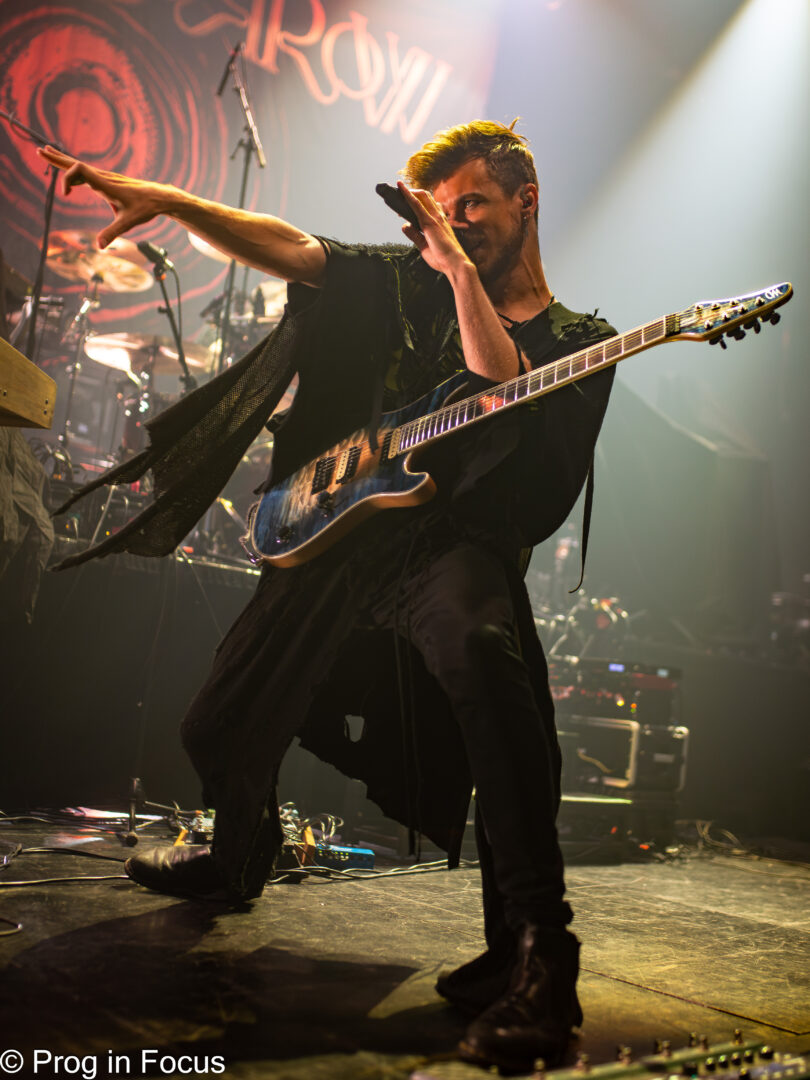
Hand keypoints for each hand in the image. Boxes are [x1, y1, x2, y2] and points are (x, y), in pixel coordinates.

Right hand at [37, 145, 166, 248]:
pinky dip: (74, 171)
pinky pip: (87, 173)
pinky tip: (70, 175)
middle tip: (39, 151)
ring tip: (47, 153)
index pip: (80, 169)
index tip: (66, 195)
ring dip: (63, 161)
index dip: (68, 178)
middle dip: (56, 159)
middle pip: (75, 163)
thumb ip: (112, 233)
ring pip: (80, 167)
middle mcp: (104, 177)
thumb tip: (99, 247)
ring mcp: (106, 178)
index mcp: (106, 184)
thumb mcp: (128, 222)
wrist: (160, 197)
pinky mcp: (108, 181)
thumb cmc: (145, 208)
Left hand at [397, 181, 472, 279]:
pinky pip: (416, 204)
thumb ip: (414, 235)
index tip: (406, 205)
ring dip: (408, 192)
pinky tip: (400, 188)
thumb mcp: (424, 246)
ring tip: (396, 191)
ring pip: (420, 196)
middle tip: (399, 199)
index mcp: (439, 221)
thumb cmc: (443, 258)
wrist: (454, 263)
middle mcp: (438, 216)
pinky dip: (407, 195)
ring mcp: (434, 217)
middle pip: (424, 197)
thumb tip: (404, 225)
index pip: (428, 205)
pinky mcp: (429, 222)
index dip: (417, 201)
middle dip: (411, 193)